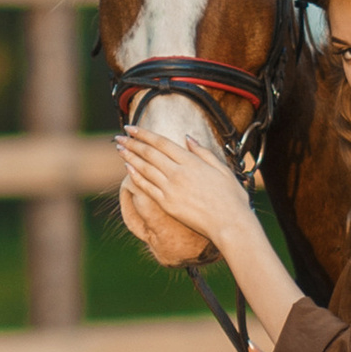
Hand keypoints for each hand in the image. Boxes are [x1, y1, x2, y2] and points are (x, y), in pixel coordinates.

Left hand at [118, 124, 251, 269]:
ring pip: (144, 169)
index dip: (144, 134)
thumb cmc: (231, 197)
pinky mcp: (167, 204)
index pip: (161, 142)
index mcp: (191, 161)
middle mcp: (178, 172)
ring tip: (120, 149)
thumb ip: (203, 152)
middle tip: (119, 137)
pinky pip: (147, 188)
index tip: (131, 128)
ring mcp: (170, 189)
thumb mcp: (222, 168)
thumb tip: (188, 138)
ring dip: (130, 157)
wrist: (229, 223)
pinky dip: (136, 177)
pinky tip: (128, 169)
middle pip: (149, 153)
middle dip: (132, 143)